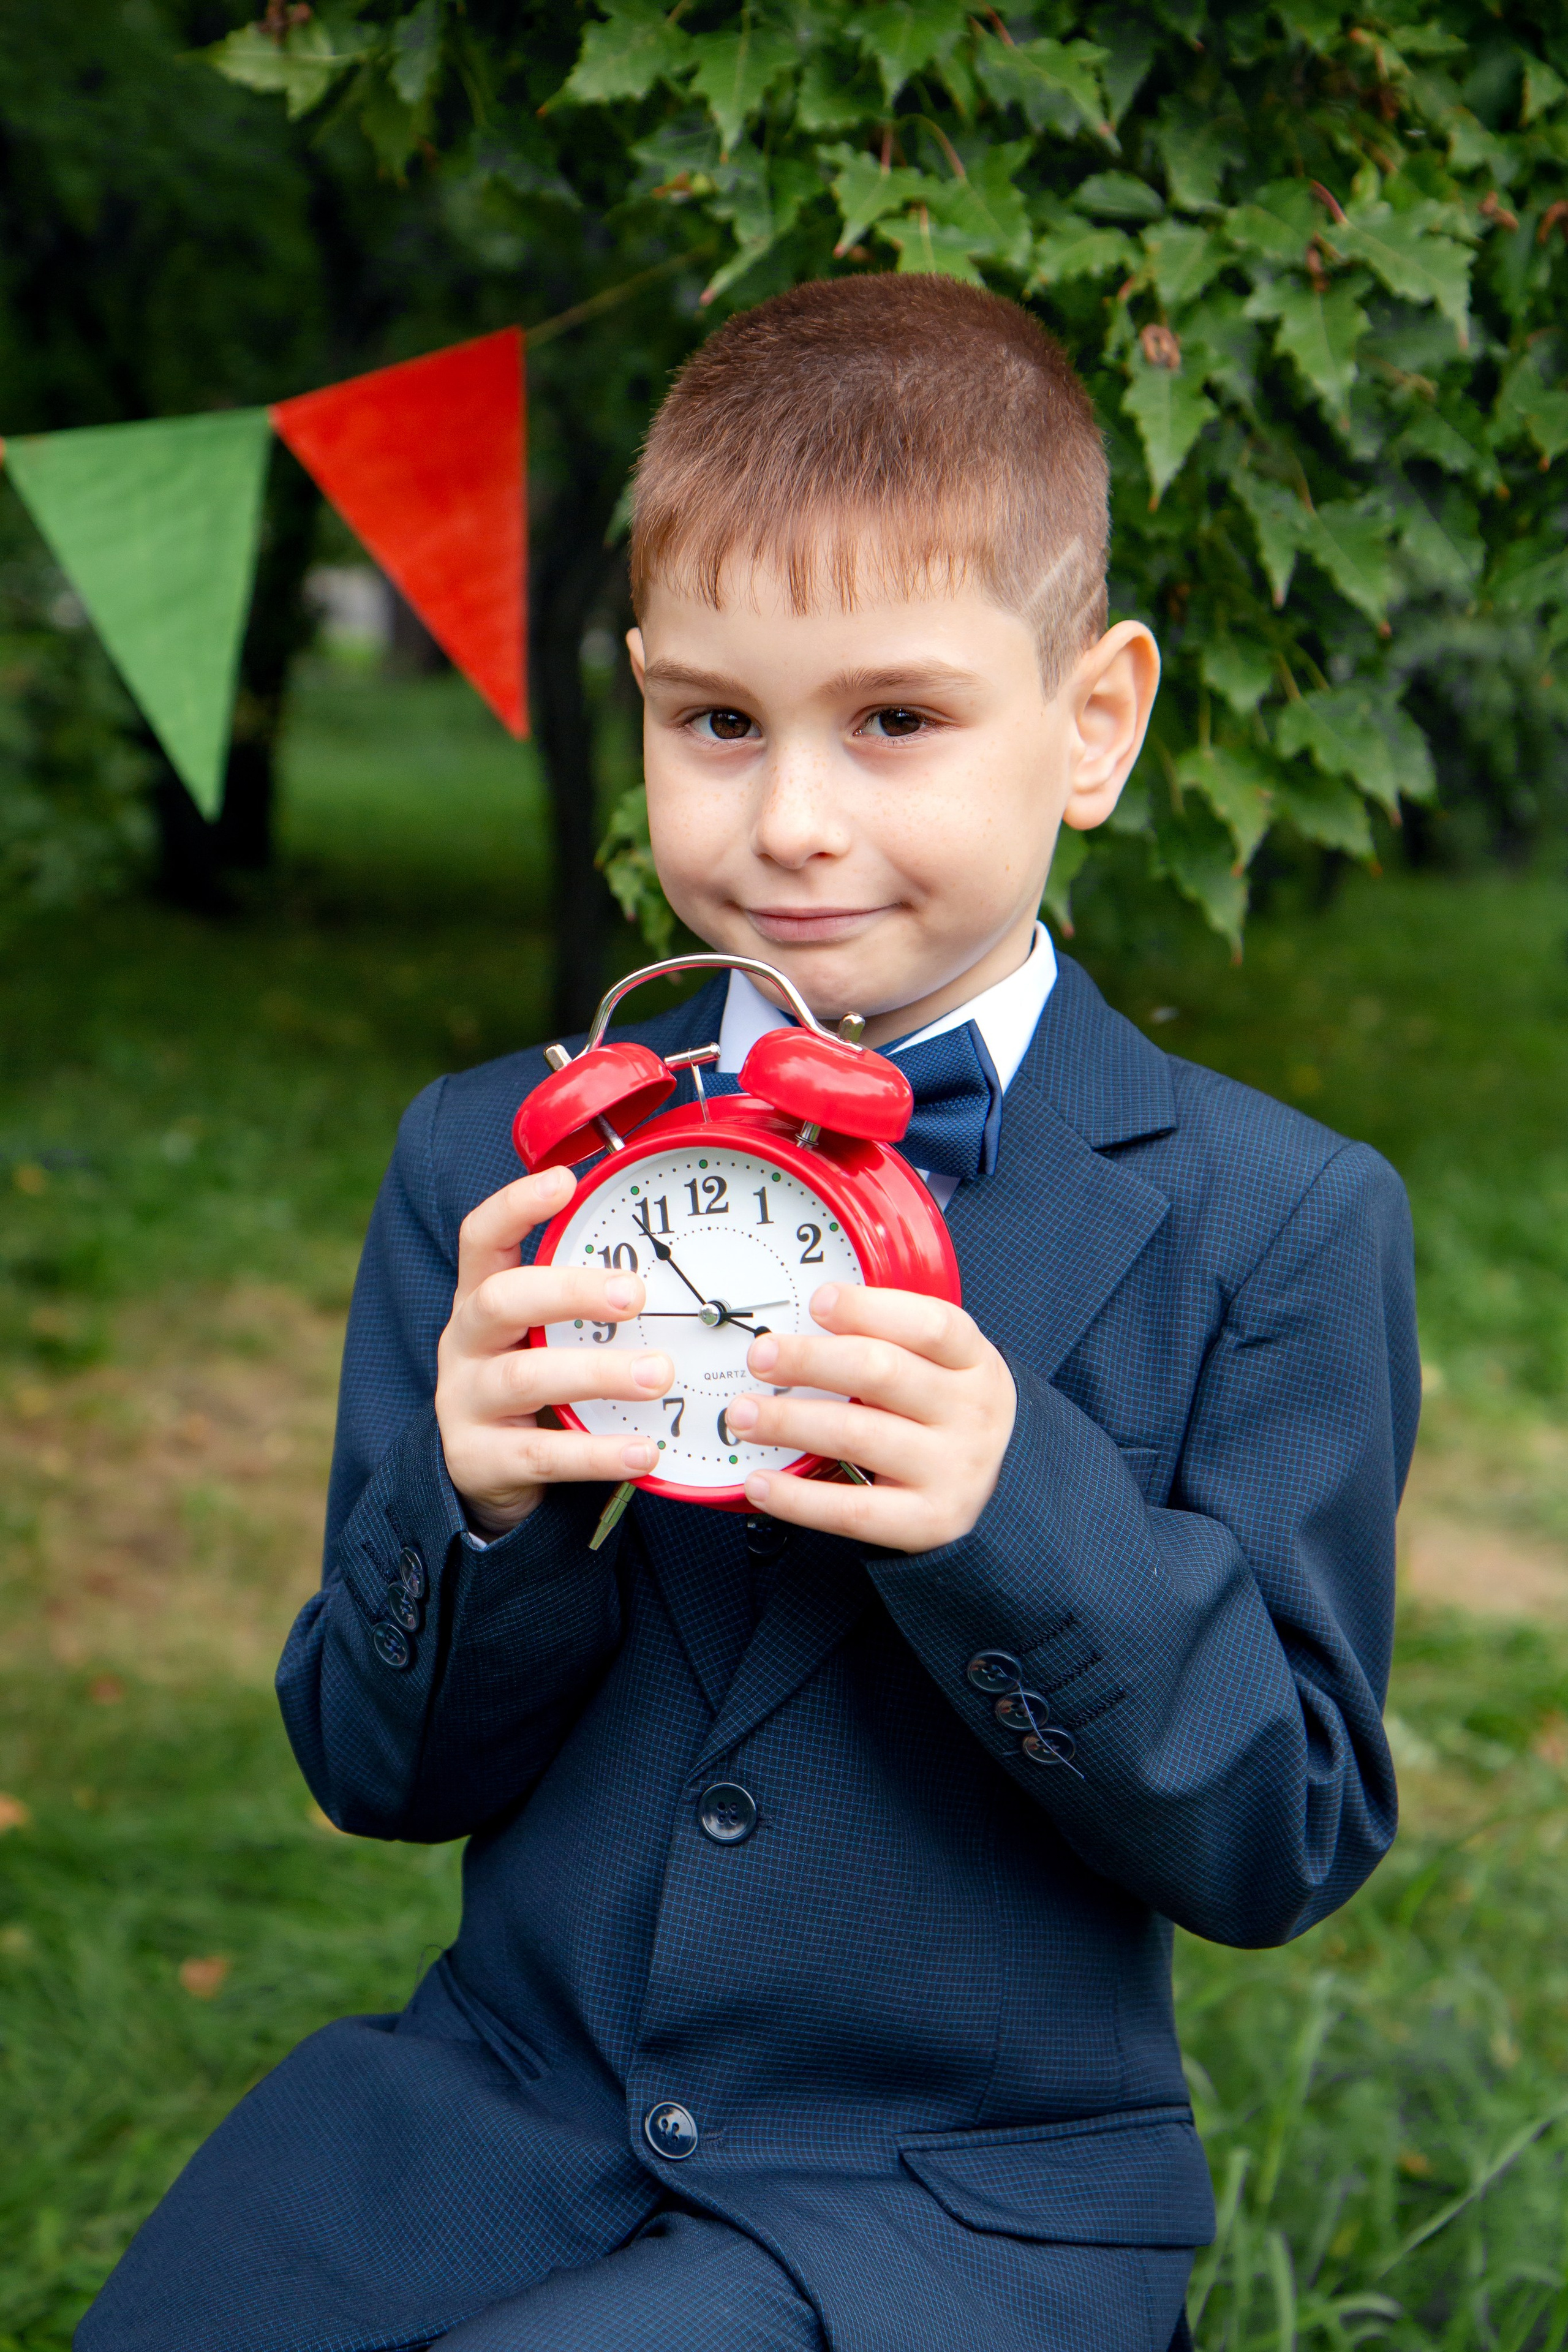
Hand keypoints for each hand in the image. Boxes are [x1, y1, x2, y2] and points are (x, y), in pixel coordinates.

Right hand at [436, 1165, 672, 1537]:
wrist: (486, 1472)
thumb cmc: (534, 1383)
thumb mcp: (544, 1333)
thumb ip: (586, 1305)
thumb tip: (681, 1275)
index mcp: (481, 1298)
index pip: (481, 1237)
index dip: (515, 1205)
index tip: (563, 1181)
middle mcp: (465, 1342)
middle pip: (501, 1300)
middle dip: (569, 1291)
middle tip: (635, 1294)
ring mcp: (466, 1401)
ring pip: (525, 1377)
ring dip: (597, 1372)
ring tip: (658, 1375)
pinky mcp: (478, 1459)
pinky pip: (542, 1454)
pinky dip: (596, 1452)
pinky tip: (644, 1451)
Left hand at [725, 1284, 1015, 1553]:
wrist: (1001, 1492)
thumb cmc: (948, 1416)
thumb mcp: (945, 1368)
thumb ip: (891, 1341)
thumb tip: (803, 1322)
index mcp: (973, 1363)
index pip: (931, 1324)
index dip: (869, 1309)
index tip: (817, 1302)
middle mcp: (969, 1413)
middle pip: (882, 1373)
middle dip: (809, 1360)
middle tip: (761, 1356)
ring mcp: (952, 1469)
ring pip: (857, 1436)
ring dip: (788, 1421)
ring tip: (743, 1415)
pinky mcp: (927, 1521)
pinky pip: (852, 1509)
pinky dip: (797, 1496)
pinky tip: (761, 1481)